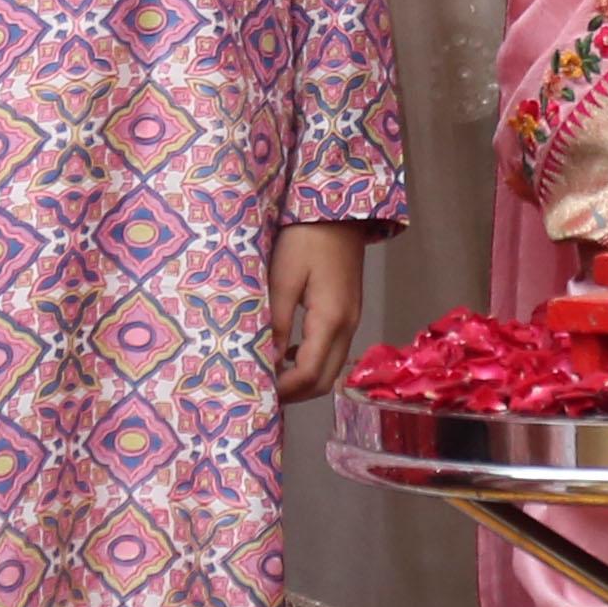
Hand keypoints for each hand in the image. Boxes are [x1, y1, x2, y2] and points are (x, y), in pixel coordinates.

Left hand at [265, 219, 368, 400]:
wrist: (339, 213)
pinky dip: (311, 363)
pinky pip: (332, 352)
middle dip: (294, 393)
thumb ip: (276, 322)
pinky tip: (288, 352)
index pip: (310, 373)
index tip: (256, 391)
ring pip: (331, 369)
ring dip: (303, 380)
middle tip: (261, 390)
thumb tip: (268, 361)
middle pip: (325, 381)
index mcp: (331, 319)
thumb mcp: (284, 278)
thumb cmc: (306, 239)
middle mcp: (347, 327)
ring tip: (270, 375)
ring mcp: (351, 321)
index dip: (284, 388)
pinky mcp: (348, 314)